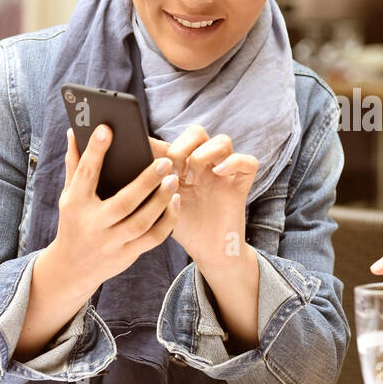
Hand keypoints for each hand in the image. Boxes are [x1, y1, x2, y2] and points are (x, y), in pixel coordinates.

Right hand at [48, 125, 180, 291]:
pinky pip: (153, 239)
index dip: (95, 151)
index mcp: (76, 204)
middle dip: (146, 182)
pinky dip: (167, 221)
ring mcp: (111, 243)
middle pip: (123, 203)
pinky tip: (175, 203)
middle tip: (165, 161)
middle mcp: (93, 225)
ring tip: (174, 180)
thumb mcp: (69, 195)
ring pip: (141, 223)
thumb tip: (74, 131)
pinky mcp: (127, 255)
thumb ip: (75, 164)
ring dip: (160, 201)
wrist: (72, 268)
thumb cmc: (74, 221)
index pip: (85, 175)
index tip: (107, 128)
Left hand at [149, 124, 258, 264]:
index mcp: (184, 164)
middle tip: (172, 169)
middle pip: (198, 132)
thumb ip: (152, 180)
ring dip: (203, 154)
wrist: (207, 251)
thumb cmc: (183, 227)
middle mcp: (205, 164)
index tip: (146, 155)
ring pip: (222, 141)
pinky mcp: (241, 183)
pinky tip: (218, 173)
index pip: (173, 139)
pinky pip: (248, 161)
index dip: (160, 143)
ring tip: (192, 178)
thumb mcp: (161, 201)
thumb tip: (134, 159)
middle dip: (182, 146)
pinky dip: (233, 162)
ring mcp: (225, 173)